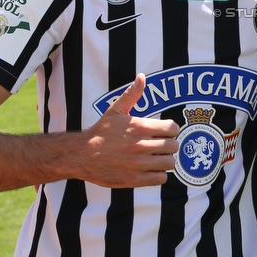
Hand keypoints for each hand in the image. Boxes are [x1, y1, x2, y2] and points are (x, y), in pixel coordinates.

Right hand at [83, 73, 179, 187]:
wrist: (82, 155)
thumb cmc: (101, 132)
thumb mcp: (116, 110)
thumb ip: (132, 94)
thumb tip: (142, 76)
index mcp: (139, 127)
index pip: (173, 129)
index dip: (172, 130)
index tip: (165, 133)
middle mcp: (141, 145)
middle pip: (174, 146)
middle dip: (170, 145)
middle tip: (161, 146)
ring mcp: (138, 164)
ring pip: (169, 163)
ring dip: (165, 160)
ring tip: (156, 158)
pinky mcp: (134, 179)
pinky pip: (160, 178)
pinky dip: (159, 174)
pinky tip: (151, 169)